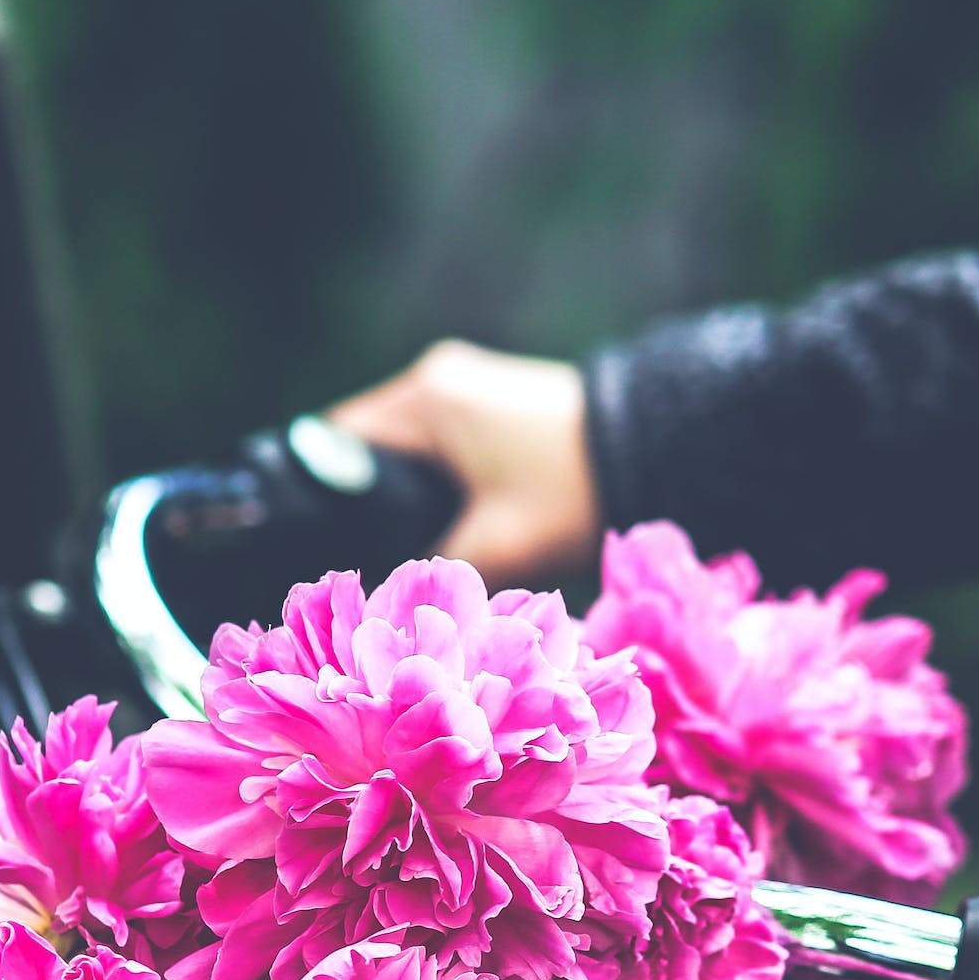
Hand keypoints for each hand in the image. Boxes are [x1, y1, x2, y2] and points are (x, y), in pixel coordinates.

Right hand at [326, 340, 596, 584]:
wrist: (663, 446)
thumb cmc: (578, 491)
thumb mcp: (503, 545)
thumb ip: (439, 573)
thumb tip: (389, 601)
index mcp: (426, 400)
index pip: (335, 443)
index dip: (322, 498)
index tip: (316, 547)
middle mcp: (437, 378)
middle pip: (368, 445)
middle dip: (365, 499)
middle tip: (360, 558)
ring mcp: (467, 384)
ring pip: (405, 446)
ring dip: (403, 489)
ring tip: (399, 544)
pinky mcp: (493, 399)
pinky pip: (438, 440)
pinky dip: (434, 476)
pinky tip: (442, 518)